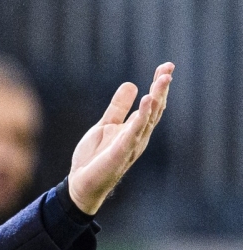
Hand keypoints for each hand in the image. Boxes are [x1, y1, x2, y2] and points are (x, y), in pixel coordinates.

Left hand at [68, 62, 174, 214]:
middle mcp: (138, 136)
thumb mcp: (106, 125)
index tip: (166, 66)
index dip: (158, 85)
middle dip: (161, 89)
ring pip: (148, 119)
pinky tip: (145, 103)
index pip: (152, 104)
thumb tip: (131, 84)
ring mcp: (131, 145)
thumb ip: (118, 107)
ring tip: (162, 80)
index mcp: (135, 128)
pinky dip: (140, 118)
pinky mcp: (121, 153)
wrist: (81, 183)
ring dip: (156, 99)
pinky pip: (133, 133)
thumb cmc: (95, 156)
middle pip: (155, 109)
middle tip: (169, 69)